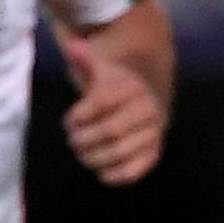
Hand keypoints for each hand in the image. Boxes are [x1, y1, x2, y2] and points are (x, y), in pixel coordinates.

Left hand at [59, 29, 167, 185]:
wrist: (150, 97)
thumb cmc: (118, 85)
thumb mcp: (103, 69)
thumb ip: (86, 59)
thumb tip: (73, 47)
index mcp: (131, 87)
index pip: (101, 103)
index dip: (79, 116)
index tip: (69, 121)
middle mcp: (147, 109)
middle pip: (110, 130)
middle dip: (85, 139)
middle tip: (74, 141)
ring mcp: (153, 132)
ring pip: (121, 152)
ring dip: (95, 158)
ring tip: (83, 156)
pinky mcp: (154, 152)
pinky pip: (136, 169)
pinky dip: (116, 176)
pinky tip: (101, 173)